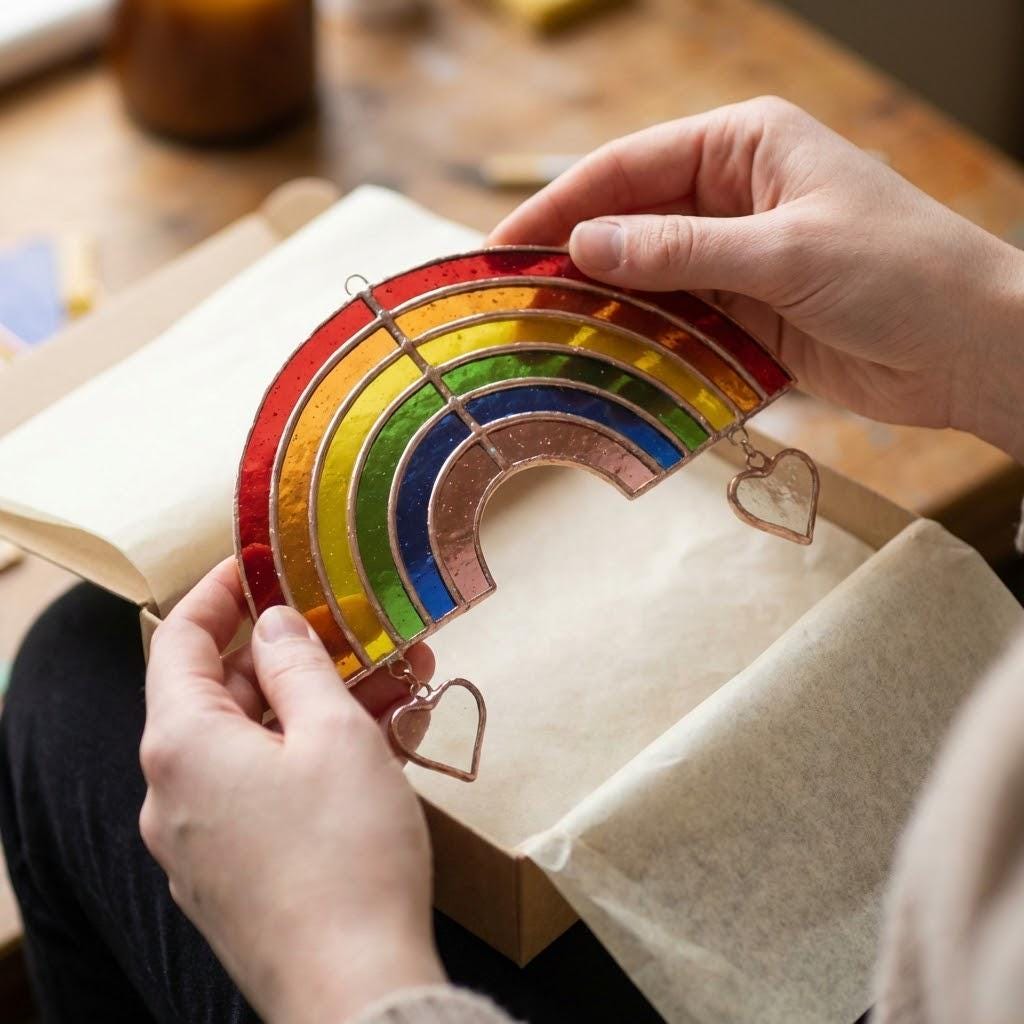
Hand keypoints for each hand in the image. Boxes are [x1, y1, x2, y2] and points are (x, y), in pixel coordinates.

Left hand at [140, 559, 444, 1023]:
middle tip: (353, 631)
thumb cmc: (346, 854)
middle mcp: (172, 792)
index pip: (176, 640)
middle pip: (220, 694)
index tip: (258, 563)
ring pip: (252, 745)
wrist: (355, 990)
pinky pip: (263, 793)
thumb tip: (271, 624)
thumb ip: (296, 666)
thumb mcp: (333, 734)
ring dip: (314, 709)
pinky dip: (309, 759)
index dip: (217, 592)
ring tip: (394, 686)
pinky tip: (379, 748)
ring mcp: (198, 841)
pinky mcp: (232, 875)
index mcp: (181, 746)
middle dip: (290, 657)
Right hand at [491, 97, 1023, 460]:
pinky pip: (675, 320)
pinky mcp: (743, 311)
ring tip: (542, 336)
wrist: (970, 349)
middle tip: (511, 300)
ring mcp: (735, 256)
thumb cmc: (900, 272)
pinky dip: (640, 339)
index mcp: (745, 145)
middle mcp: (732, 194)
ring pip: (646, 276)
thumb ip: (682, 250)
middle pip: (629, 221)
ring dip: (602, 305)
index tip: (504, 245)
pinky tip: (602, 360)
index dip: (561, 203)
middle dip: (573, 258)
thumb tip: (586, 245)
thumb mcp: (785, 252)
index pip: (631, 166)